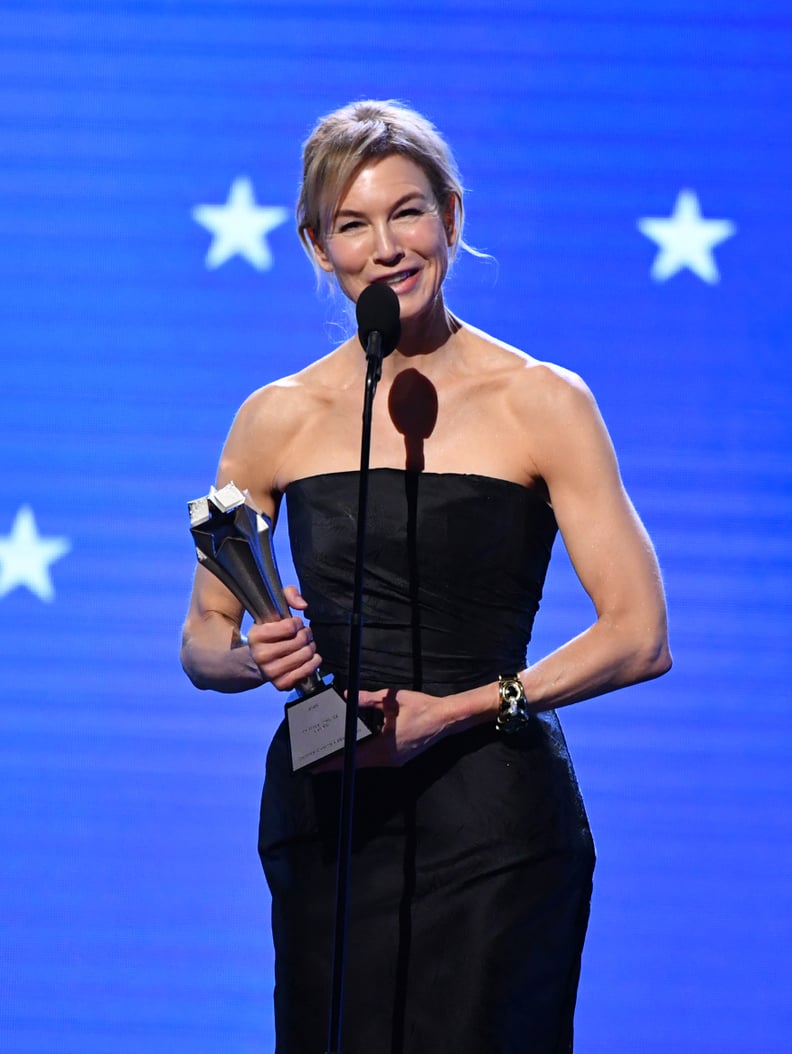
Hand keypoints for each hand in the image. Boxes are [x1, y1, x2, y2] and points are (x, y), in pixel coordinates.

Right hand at [246, 585, 321, 690]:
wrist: (257, 660)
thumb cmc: (270, 633)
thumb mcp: (274, 609)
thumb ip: (288, 595)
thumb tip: (303, 605)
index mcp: (256, 635)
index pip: (290, 626)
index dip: (297, 623)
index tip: (295, 624)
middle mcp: (261, 655)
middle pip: (300, 641)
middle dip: (306, 635)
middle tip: (303, 635)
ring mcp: (270, 672)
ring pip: (305, 655)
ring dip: (311, 648)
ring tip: (306, 645)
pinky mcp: (281, 684)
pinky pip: (306, 672)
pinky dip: (313, 663)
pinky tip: (310, 658)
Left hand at [316, 688, 448, 769]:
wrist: (446, 719)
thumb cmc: (422, 707)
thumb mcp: (392, 699)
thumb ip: (368, 699)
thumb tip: (348, 696)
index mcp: (385, 745)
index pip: (354, 757)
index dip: (335, 762)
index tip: (318, 765)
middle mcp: (389, 758)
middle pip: (358, 764)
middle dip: (339, 764)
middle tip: (318, 763)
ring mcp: (396, 760)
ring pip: (368, 764)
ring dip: (351, 761)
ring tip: (332, 758)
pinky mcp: (401, 758)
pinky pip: (377, 761)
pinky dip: (364, 758)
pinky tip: (356, 752)